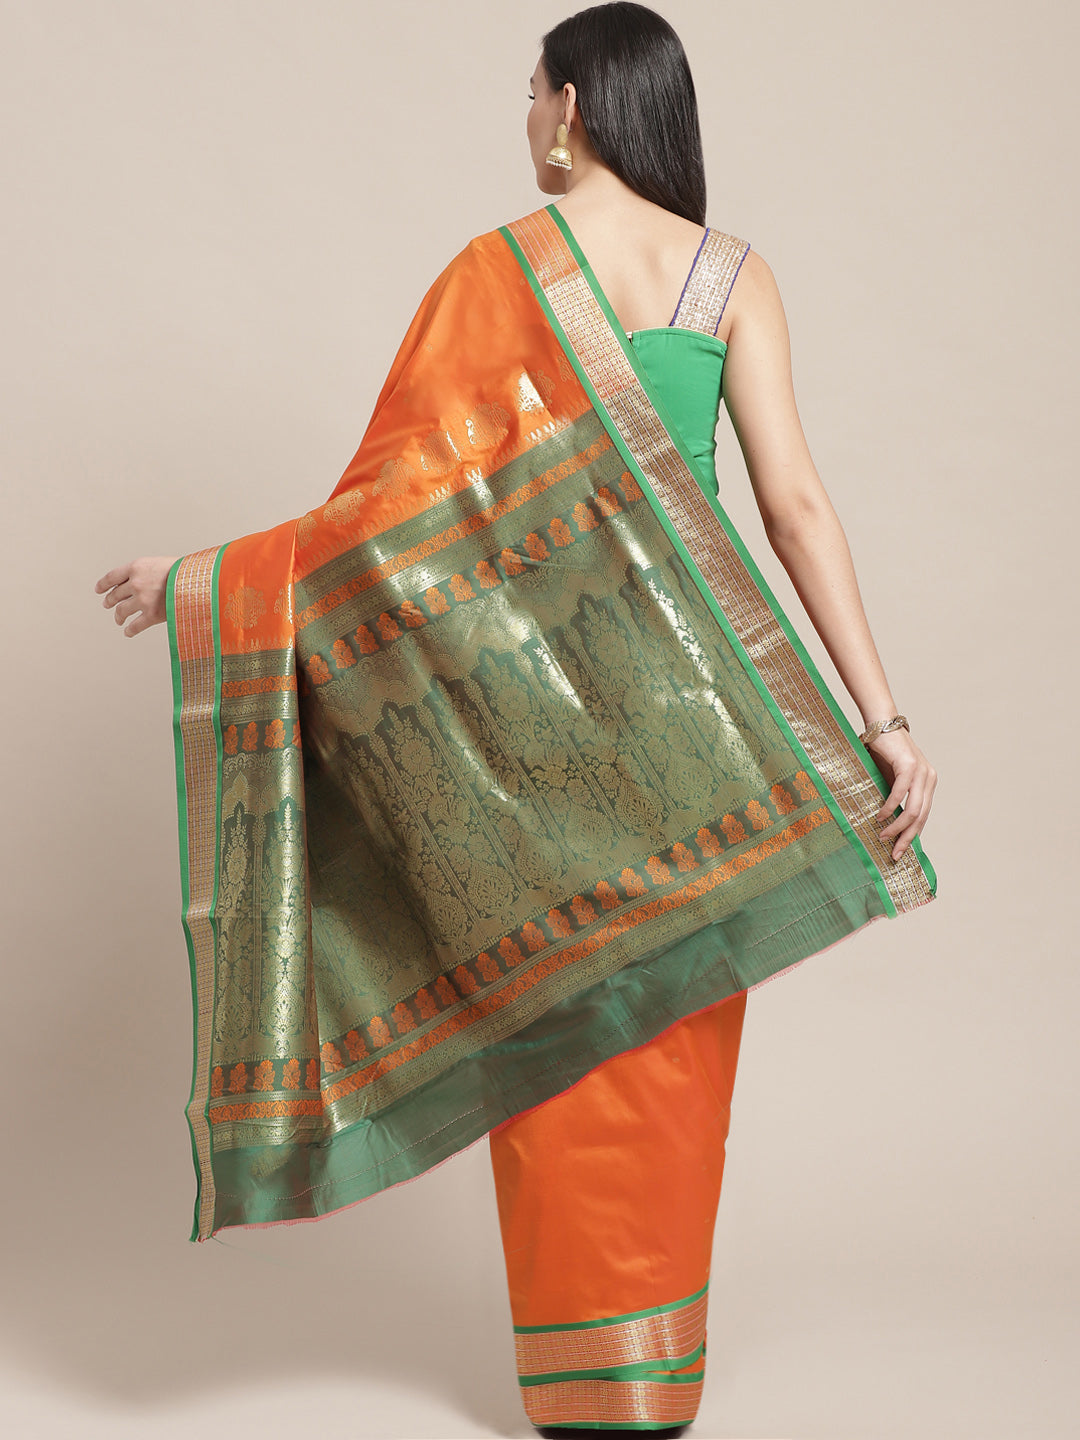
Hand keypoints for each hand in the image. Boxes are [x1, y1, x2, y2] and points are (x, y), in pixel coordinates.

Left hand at [95, 556, 180, 637]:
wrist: (198, 582)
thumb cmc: (185, 571)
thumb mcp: (162, 563)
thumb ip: (148, 571)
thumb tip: (142, 581)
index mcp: (137, 567)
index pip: (112, 577)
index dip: (103, 584)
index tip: (99, 590)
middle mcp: (136, 583)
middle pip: (115, 594)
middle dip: (110, 601)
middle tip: (108, 604)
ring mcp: (143, 600)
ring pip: (122, 610)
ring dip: (118, 616)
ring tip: (118, 619)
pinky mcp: (152, 615)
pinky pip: (135, 626)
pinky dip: (129, 630)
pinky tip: (128, 632)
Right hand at [865, 727, 937, 862]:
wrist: (881, 724)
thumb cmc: (884, 752)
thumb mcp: (892, 778)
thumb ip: (895, 796)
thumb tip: (888, 822)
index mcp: (928, 783)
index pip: (924, 816)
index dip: (912, 835)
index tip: (900, 851)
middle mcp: (929, 778)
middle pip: (921, 817)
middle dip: (906, 838)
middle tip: (894, 853)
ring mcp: (921, 772)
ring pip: (913, 809)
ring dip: (897, 827)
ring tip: (883, 836)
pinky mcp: (909, 765)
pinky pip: (900, 794)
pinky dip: (890, 808)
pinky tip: (880, 817)